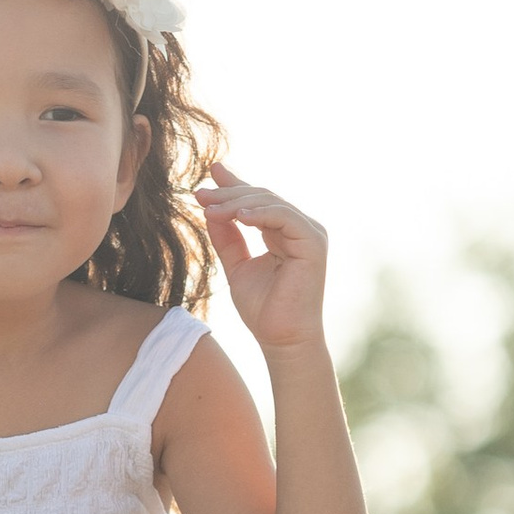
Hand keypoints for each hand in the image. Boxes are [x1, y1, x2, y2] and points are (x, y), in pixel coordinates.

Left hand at [193, 175, 329, 354]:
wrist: (282, 340)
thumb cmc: (263, 310)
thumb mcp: (236, 266)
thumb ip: (227, 238)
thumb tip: (209, 209)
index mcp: (284, 233)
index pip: (258, 201)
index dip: (234, 185)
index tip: (209, 174)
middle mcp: (300, 229)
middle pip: (262, 198)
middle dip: (228, 194)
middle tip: (200, 195)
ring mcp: (309, 234)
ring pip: (270, 203)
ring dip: (237, 203)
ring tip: (209, 209)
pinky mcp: (314, 243)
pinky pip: (284, 217)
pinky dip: (260, 213)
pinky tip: (238, 217)